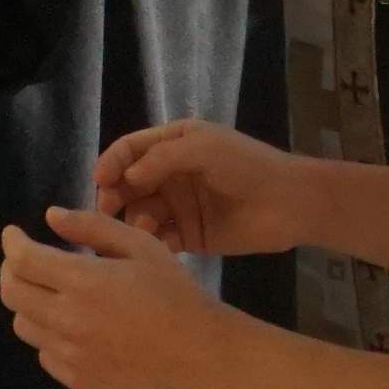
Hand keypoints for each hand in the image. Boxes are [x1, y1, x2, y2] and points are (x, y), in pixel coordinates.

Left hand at [0, 203, 237, 388]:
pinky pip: (44, 354)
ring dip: (28, 303)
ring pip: (23, 325)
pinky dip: (48, 335)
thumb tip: (50, 216)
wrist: (196, 351)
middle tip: (24, 261)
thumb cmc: (173, 291)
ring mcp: (69, 355)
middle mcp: (67, 320)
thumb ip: (92, 226)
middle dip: (10, 270)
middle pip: (12, 293)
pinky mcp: (76, 379)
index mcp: (83, 282)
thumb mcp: (141, 245)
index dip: (11, 243)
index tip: (12, 234)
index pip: (23, 261)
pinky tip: (73, 326)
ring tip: (51, 293)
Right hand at [93, 121, 309, 260]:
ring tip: (144, 230)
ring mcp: (180, 206)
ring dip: (134, 221)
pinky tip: (156, 245)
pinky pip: (159, 238)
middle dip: (115, 196)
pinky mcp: (189, 235)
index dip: (111, 163)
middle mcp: (172, 173)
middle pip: (128, 184)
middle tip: (109, 211)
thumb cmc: (246, 166)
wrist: (289, 203)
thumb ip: (160, 158)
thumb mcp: (203, 148)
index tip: (99, 182)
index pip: (130, 150)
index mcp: (174, 143)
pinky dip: (151, 242)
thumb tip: (125, 177)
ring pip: (140, 213)